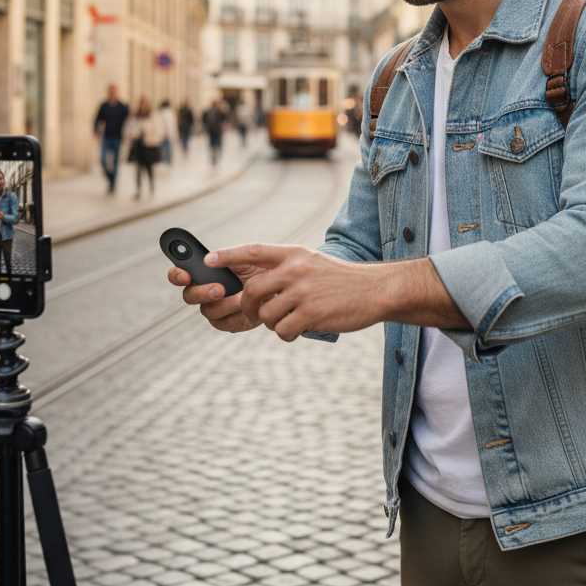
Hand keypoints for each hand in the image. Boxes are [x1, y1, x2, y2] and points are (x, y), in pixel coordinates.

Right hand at [167, 250, 270, 333]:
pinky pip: (223, 323)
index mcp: (203, 272)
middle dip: (202, 293)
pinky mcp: (228, 322)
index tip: (186, 275)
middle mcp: (204, 291)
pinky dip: (235, 315)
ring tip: (243, 297)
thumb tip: (207, 258)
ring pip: (207, 311)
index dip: (177, 275)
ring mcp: (215, 308)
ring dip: (225, 304)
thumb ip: (228, 255)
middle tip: (220, 289)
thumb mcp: (247, 255)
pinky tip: (248, 307)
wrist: (282, 286)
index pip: (179, 274)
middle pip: (189, 296)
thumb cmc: (262, 267)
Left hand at [197, 244, 383, 341]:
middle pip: (253, 290)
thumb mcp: (313, 262)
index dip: (228, 254)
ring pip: (266, 314)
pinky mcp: (312, 314)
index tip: (209, 259)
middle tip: (256, 313)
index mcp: (294, 254)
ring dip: (272, 323)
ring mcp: (303, 292)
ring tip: (288, 321)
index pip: (253, 251)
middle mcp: (296, 270)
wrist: (376, 290)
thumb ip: (287, 268)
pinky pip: (282, 331)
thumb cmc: (342, 279)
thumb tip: (257, 286)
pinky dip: (286, 334)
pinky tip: (298, 329)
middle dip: (249, 306)